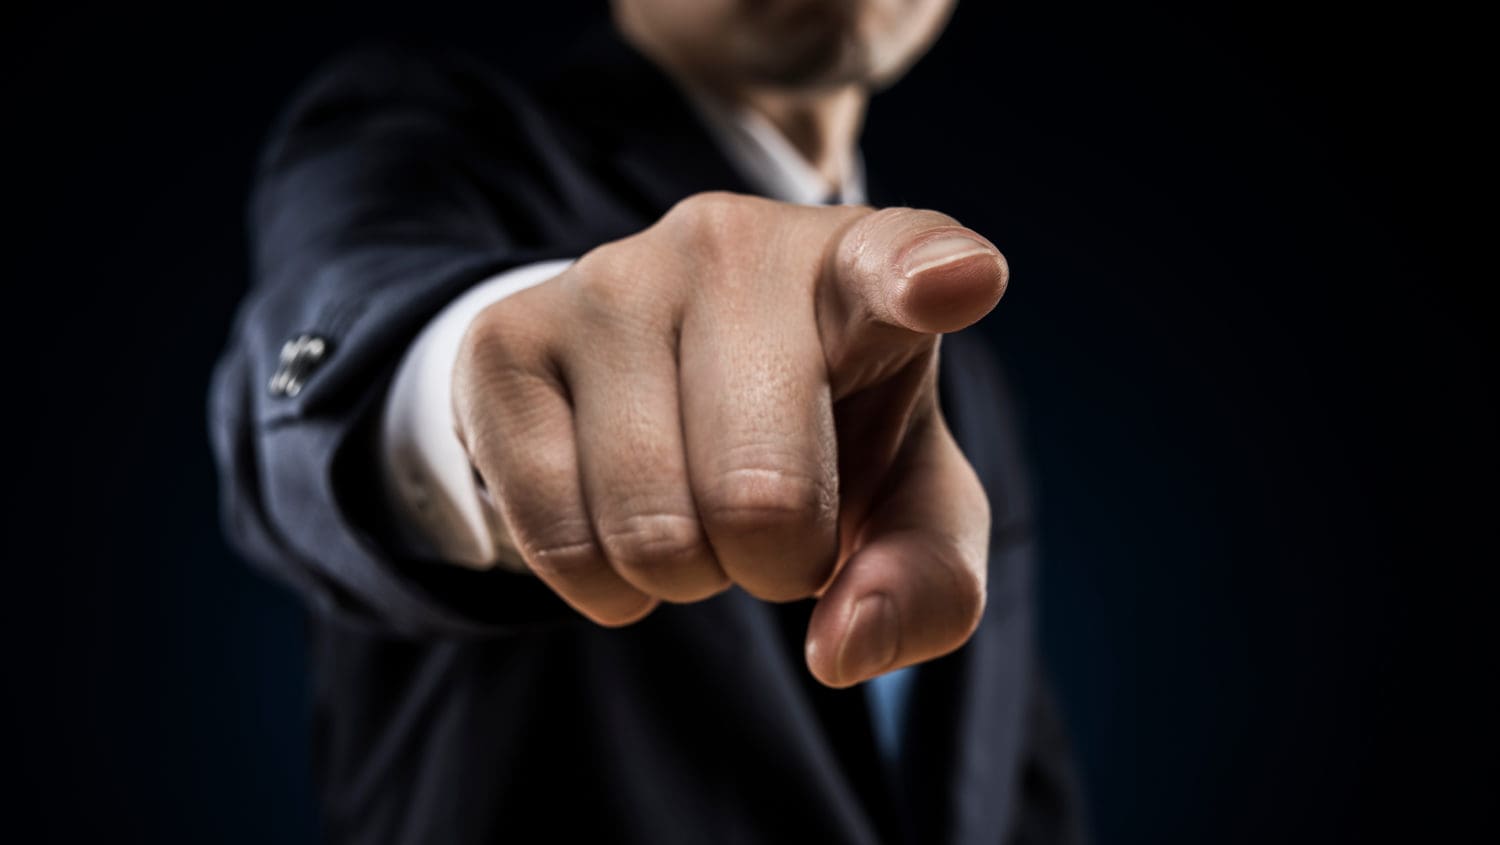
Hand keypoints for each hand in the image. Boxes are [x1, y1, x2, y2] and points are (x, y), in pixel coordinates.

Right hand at [453, 192, 1007, 686]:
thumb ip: (927, 580)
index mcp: (858, 268)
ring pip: (650, 531)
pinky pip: (554, 540)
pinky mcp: (505, 338)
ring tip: (694, 505)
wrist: (663, 376)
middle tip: (773, 519)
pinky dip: (603, 583)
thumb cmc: (819, 435)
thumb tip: (839, 648)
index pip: (900, 259)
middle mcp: (731, 245)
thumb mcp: (904, 501)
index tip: (956, 283)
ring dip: (686, 575)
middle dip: (775, 564)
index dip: (925, 276)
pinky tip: (618, 519)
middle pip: (761, 497)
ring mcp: (608, 280)